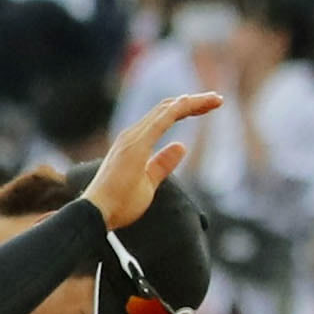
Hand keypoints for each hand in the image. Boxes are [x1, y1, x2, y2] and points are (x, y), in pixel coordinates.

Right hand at [87, 91, 219, 230]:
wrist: (96, 214)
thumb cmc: (117, 204)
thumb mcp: (148, 182)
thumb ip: (163, 164)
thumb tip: (181, 146)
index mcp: (134, 143)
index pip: (164, 117)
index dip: (187, 108)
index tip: (209, 107)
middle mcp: (131, 135)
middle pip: (167, 108)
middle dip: (194, 102)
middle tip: (218, 99)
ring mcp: (132, 138)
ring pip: (167, 109)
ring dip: (192, 102)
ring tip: (215, 99)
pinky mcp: (136, 145)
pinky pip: (161, 120)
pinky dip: (178, 109)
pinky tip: (191, 101)